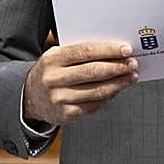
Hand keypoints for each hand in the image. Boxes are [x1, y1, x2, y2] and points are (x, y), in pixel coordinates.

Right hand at [23, 41, 138, 125]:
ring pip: (97, 90)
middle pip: (94, 72)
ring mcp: (60, 98)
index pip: (86, 51)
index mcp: (53, 59)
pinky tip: (117, 89)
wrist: (31, 98)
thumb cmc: (51, 72)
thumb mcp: (57, 57)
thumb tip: (114, 51)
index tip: (126, 49)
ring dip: (119, 83)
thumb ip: (80, 53)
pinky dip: (109, 96)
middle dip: (118, 67)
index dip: (109, 50)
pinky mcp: (66, 114)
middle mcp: (54, 79)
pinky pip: (94, 105)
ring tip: (131, 77)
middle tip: (133, 64)